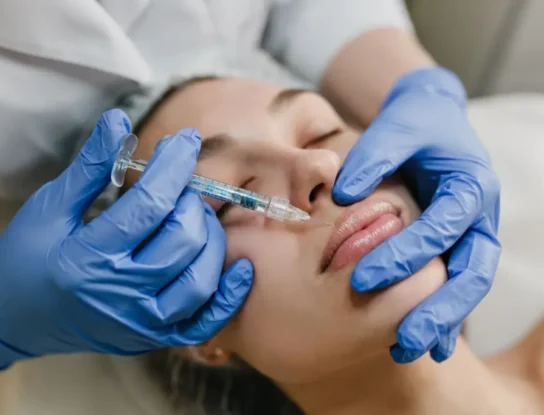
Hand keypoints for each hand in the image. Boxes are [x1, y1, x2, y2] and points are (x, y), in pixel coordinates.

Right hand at [0, 109, 252, 367]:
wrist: (15, 322)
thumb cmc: (27, 261)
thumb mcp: (50, 209)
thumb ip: (88, 168)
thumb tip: (119, 121)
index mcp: (89, 258)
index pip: (149, 203)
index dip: (173, 165)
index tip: (185, 139)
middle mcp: (121, 295)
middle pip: (183, 239)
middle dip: (191, 201)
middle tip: (180, 187)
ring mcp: (142, 322)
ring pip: (200, 277)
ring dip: (211, 238)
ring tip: (196, 217)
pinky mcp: (154, 337)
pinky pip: (205, 321)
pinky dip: (230, 295)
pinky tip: (241, 267)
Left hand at [333, 67, 500, 362]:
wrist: (432, 121)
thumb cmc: (414, 124)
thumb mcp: (395, 127)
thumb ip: (372, 157)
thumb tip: (341, 196)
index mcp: (470, 186)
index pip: (442, 227)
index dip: (406, 255)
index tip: (363, 279)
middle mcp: (480, 217)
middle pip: (471, 272)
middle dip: (439, 309)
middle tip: (403, 340)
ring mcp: (474, 236)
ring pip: (468, 288)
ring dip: (442, 322)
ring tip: (408, 351)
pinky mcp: (460, 247)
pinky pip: (456, 286)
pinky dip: (444, 317)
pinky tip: (423, 346)